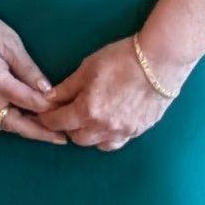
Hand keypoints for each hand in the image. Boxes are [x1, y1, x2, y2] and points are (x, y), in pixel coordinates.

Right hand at [0, 1, 59, 136]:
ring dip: (26, 130)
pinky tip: (24, 120)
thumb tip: (48, 91)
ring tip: (47, 133)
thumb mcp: (11, 43)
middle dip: (40, 133)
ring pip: (3, 124)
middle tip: (61, 138)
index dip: (50, 108)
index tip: (68, 112)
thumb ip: (29, 69)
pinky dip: (11, 122)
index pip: (28, 101)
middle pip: (15, 123)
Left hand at [25, 34, 178, 152]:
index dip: (47, 117)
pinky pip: (116, 142)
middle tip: (65, 113)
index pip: (58, 122)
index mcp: (87, 110)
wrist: (160, 63)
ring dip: (87, 134)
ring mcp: (123, 132)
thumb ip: (67, 87)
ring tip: (87, 119)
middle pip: (76, 137)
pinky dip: (106, 137)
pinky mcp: (138, 131)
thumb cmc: (121, 60)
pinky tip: (106, 124)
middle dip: (67, 126)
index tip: (44, 112)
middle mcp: (104, 127)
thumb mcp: (87, 68)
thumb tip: (48, 98)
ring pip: (96, 144)